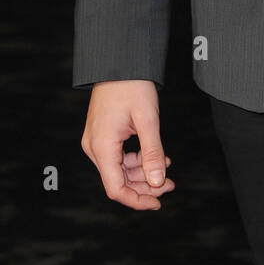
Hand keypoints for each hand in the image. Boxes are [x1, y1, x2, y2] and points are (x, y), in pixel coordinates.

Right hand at [81, 79, 174, 210]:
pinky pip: (119, 156)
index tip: (158, 203)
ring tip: (167, 168)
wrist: (119, 61)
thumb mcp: (148, 120)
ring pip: (120, 169)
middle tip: (170, 184)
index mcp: (101, 146)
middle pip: (118, 180)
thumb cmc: (132, 86)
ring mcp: (96, 140)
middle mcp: (94, 147)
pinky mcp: (102, 134)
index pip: (115, 188)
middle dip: (145, 185)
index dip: (137, 200)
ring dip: (142, 172)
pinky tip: (156, 156)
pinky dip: (137, 159)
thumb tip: (158, 183)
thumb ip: (152, 153)